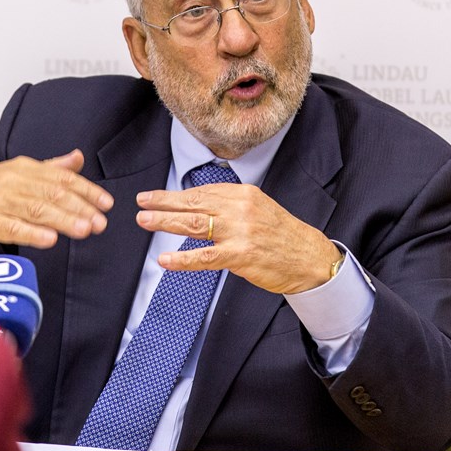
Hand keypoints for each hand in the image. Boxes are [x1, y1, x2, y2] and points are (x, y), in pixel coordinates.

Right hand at [0, 149, 113, 252]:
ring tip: (84, 230)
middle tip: (101, 221)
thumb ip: (51, 167)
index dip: (87, 191)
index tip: (106, 203)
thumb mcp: (19, 171)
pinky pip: (12, 228)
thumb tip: (78, 158)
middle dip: (80, 208)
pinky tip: (50, 240)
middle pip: (53, 193)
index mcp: (25, 168)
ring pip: (36, 210)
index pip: (62, 178)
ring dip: (63, 220)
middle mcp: (14, 182)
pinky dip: (32, 234)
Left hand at [135, 183, 340, 293]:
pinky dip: (182, 259)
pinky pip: (204, 256)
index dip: (175, 194)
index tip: (154, 196)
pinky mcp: (240, 255)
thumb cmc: (282, 236)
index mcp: (244, 194)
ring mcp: (240, 232)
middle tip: (141, 203)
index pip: (202, 191)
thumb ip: (231, 205)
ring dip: (166, 222)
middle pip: (194, 203)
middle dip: (163, 202)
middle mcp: (240, 208)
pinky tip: (165, 259)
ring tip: (145, 221)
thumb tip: (198, 205)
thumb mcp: (258, 209)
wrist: (309, 257)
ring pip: (194, 224)